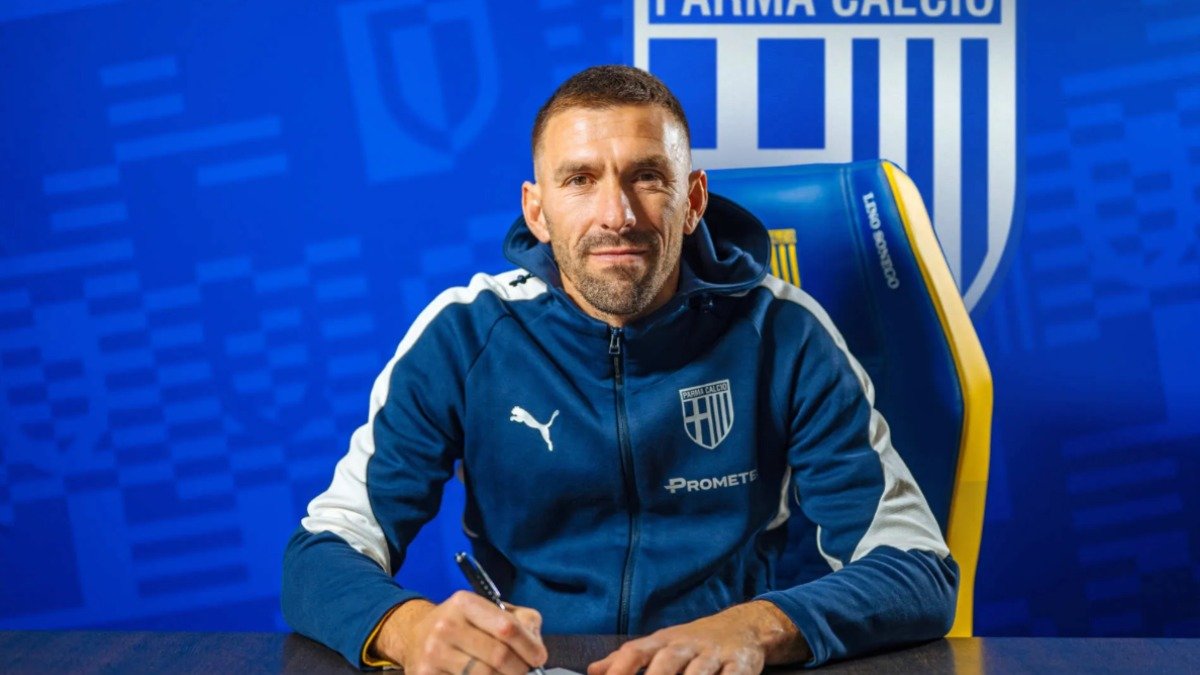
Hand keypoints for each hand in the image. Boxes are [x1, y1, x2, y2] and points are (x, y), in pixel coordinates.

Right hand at [372, 591, 547, 674]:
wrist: (415, 635)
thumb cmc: (463, 624)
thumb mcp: (488, 610)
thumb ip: (520, 620)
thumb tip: (536, 645)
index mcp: (465, 603)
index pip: (506, 627)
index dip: (529, 646)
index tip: (539, 658)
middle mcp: (446, 625)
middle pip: (498, 656)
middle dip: (519, 668)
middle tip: (525, 671)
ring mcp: (434, 652)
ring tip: (508, 674)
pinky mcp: (426, 674)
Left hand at [587, 601, 807, 674]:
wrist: (744, 626)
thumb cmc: (695, 642)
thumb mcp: (661, 645)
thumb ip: (628, 659)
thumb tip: (594, 670)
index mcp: (663, 641)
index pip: (635, 652)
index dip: (619, 669)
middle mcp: (687, 645)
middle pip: (666, 662)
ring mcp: (715, 653)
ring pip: (698, 672)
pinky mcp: (742, 663)